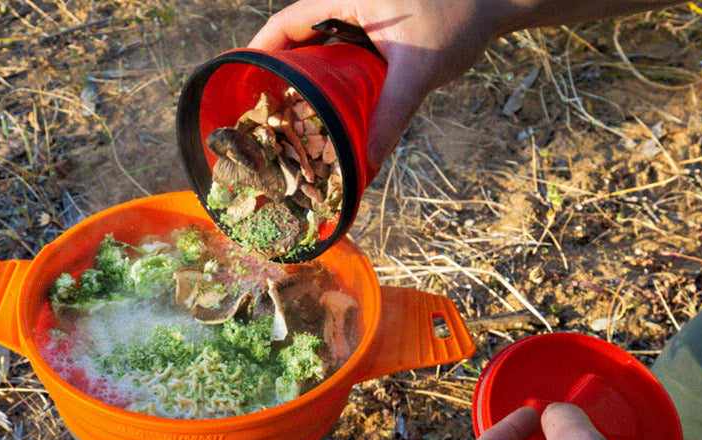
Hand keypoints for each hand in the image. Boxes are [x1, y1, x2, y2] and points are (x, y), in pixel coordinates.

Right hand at [248, 0, 501, 167]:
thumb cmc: (460, 19)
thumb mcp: (419, 69)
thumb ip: (391, 114)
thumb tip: (368, 163)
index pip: (284, 24)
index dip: (259, 54)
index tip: (240, 88)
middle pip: (295, 35)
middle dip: (279, 72)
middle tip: (265, 113)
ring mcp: (359, 9)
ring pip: (317, 42)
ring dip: (305, 75)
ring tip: (290, 115)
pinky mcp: (374, 22)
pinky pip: (339, 46)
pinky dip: (330, 72)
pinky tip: (329, 103)